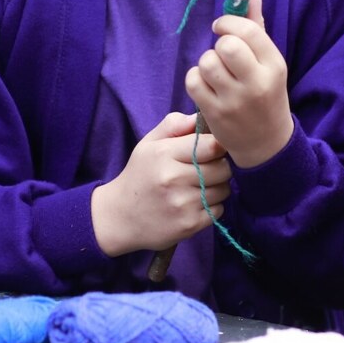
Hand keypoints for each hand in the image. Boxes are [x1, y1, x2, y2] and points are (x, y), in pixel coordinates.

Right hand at [90, 112, 232, 255]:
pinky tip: (194, 204)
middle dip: (219, 167)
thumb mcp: (148, 144)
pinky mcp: (189, 224)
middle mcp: (173, 178)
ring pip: (224, 190)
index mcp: (164, 154)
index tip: (212, 149)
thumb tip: (200, 117)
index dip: (218, 146)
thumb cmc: (139, 176)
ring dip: (217, 187)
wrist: (119, 217)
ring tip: (198, 187)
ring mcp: (182, 204)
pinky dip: (212, 207)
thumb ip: (173, 125)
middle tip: (205, 170)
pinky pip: (219, 210)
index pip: (212, 145)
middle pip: (223, 168)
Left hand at [186, 0, 293, 167]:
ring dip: (206, 63)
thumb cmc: (266, 95)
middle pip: (226, 46)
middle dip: (218, 44)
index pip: (248, 30)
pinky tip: (206, 86)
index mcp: (275, 65)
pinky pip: (193, 81)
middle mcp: (257, 82)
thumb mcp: (269, 63)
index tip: (222, 28)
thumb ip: (257, 27)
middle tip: (221, 54)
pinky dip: (195, 79)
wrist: (266, 144)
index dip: (228, 22)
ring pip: (207, 62)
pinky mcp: (215, 113)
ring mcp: (235, 100)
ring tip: (216, 73)